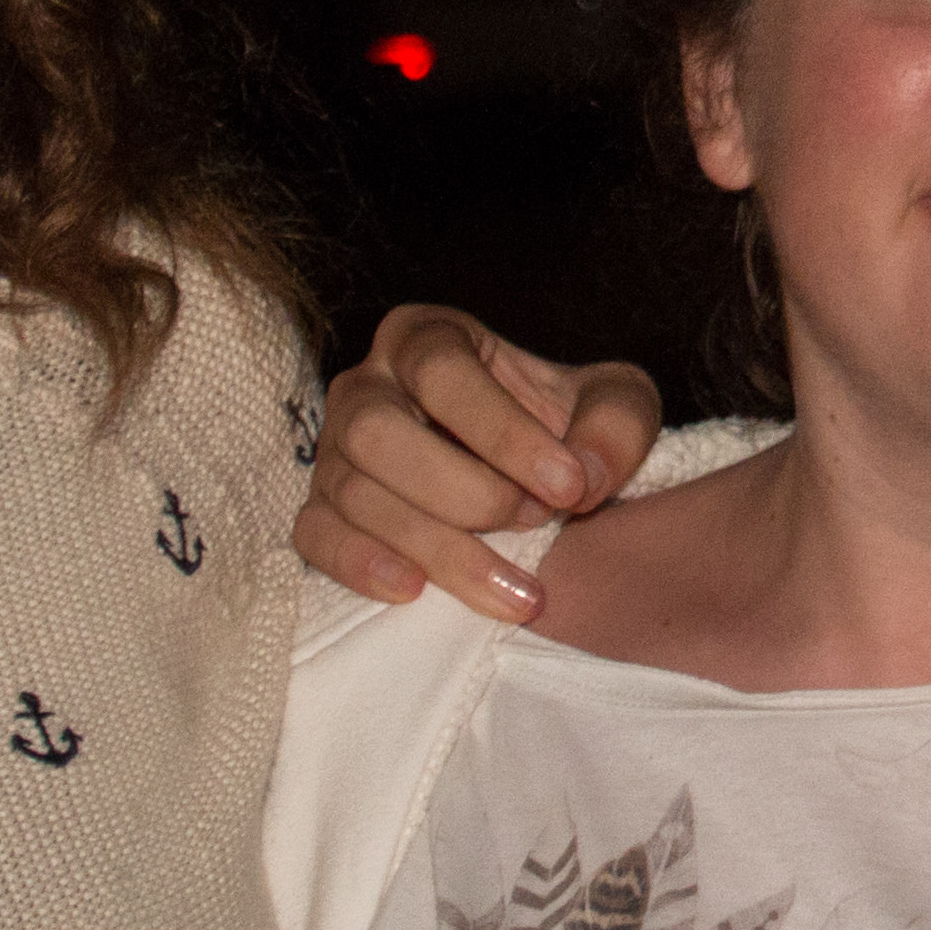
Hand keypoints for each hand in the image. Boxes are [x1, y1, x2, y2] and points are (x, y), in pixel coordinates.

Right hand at [289, 305, 664, 617]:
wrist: (526, 467)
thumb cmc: (558, 423)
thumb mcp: (611, 404)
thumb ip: (615, 425)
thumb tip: (584, 475)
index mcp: (425, 338)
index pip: (441, 371)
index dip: (503, 432)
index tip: (567, 486)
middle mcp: (365, 384)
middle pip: (378, 433)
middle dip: (466, 491)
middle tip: (536, 520)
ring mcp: (334, 449)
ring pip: (354, 494)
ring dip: (438, 546)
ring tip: (514, 584)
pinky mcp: (322, 508)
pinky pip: (315, 536)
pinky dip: (359, 565)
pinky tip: (416, 591)